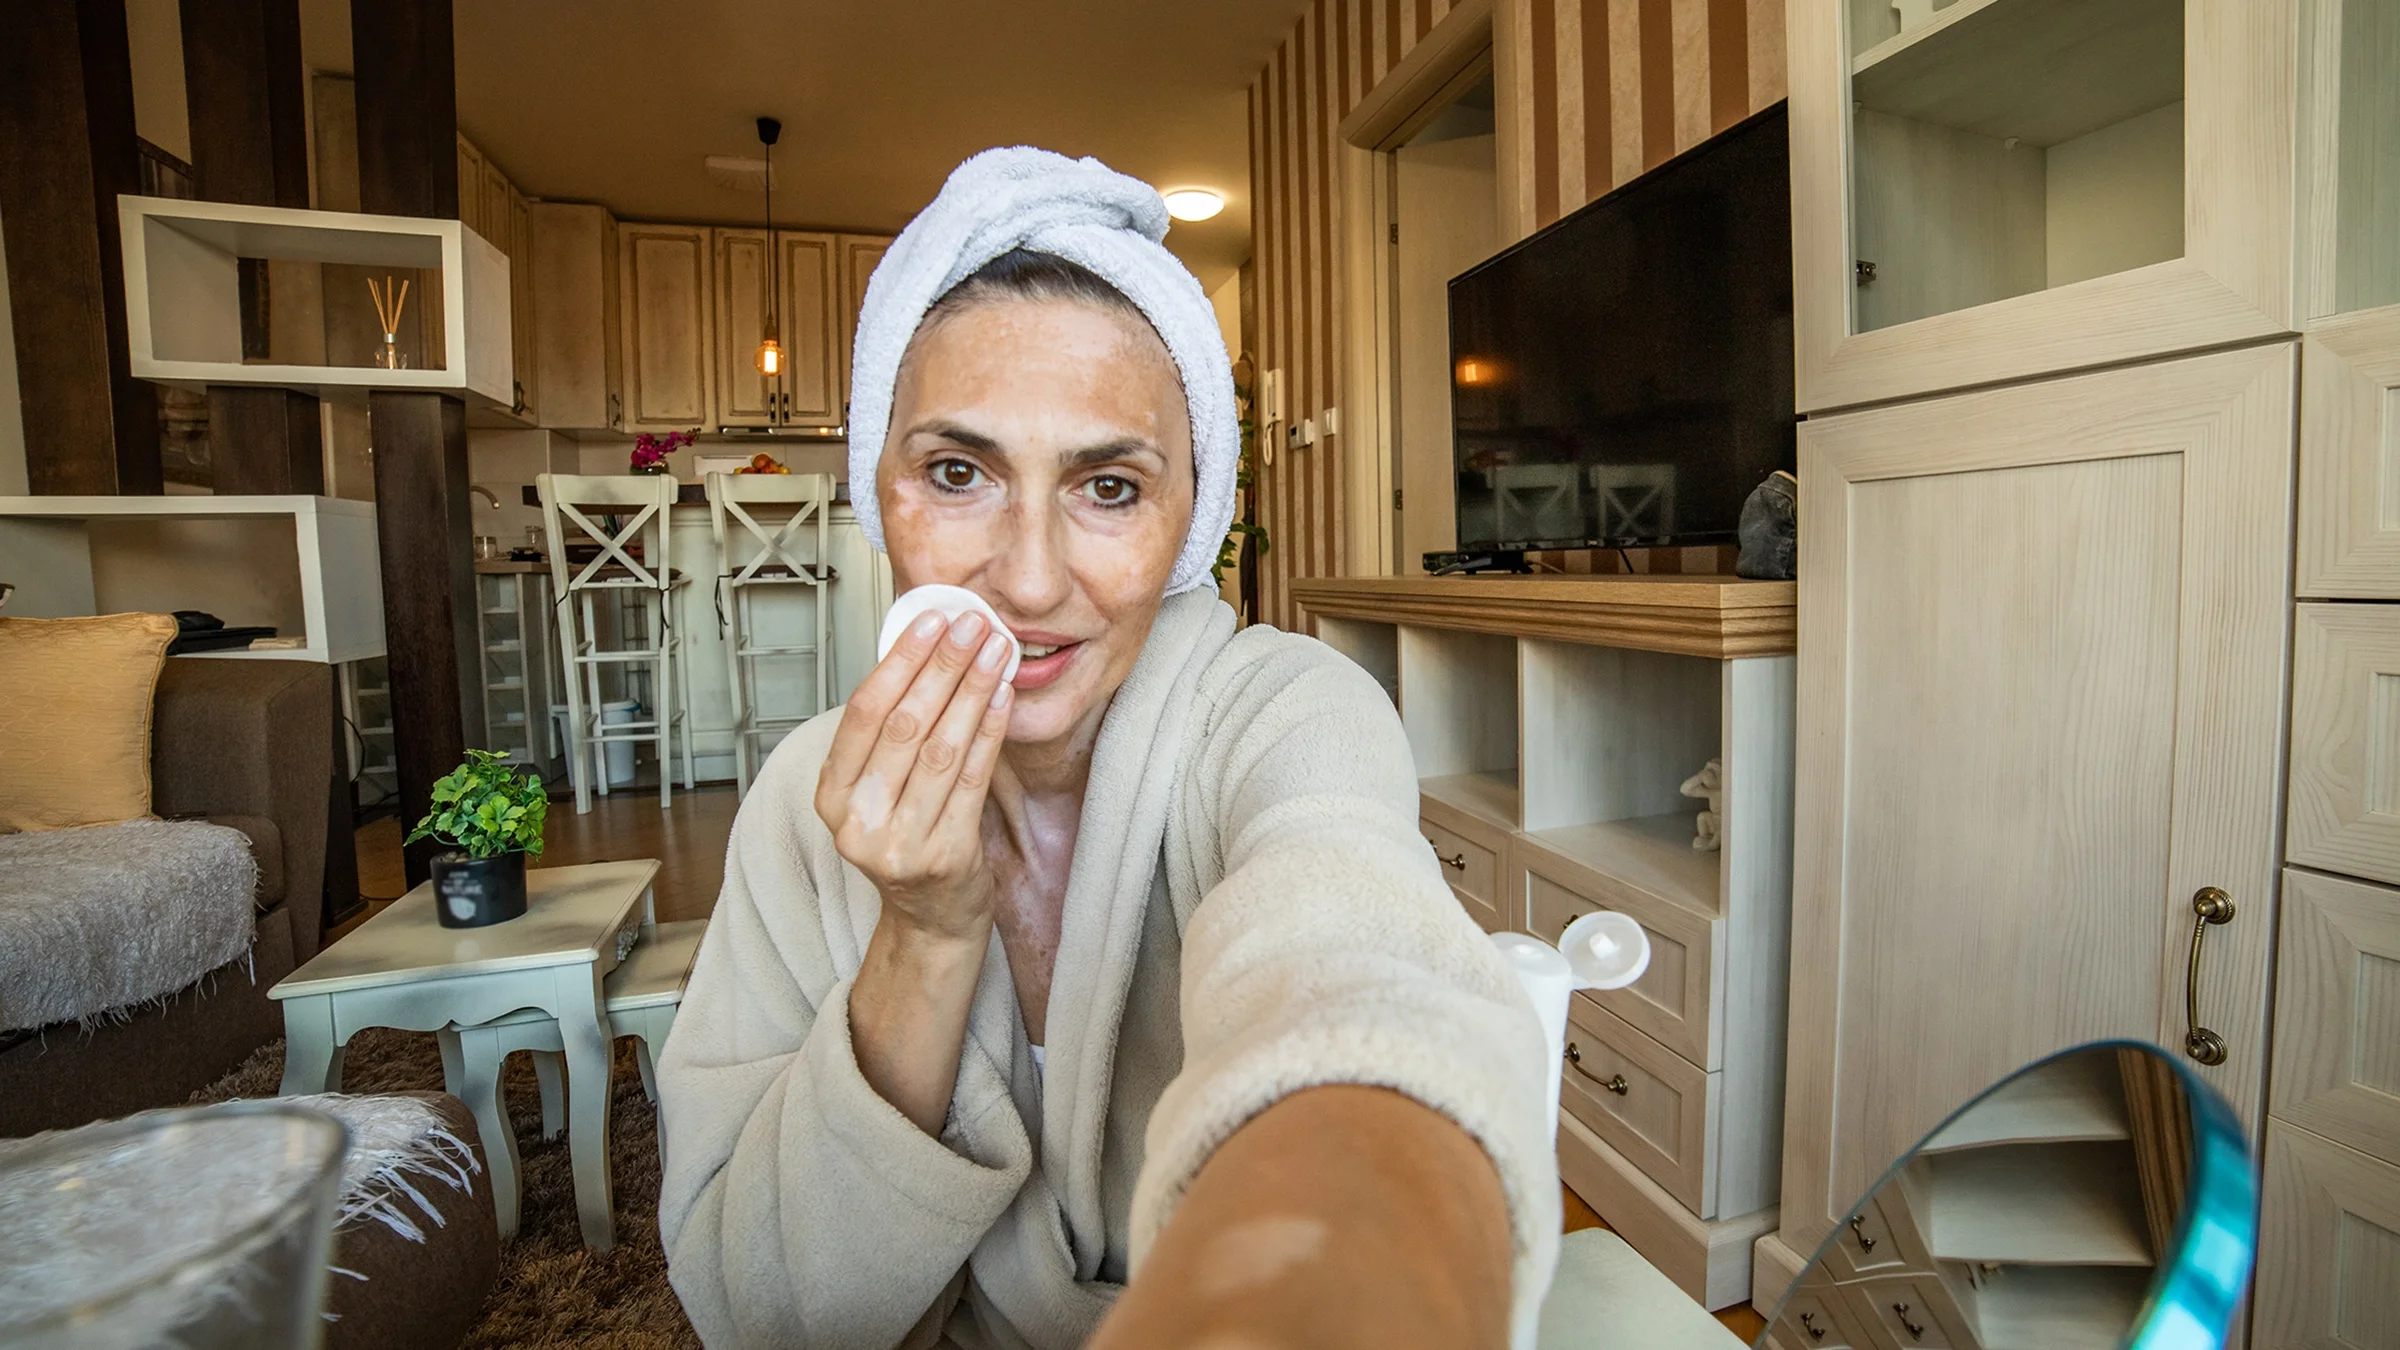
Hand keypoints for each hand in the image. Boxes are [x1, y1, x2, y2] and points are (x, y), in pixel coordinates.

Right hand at [815, 608, 1015, 943]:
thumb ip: (891, 732)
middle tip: (971, 624)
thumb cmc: (909, 839)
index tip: (930, 619)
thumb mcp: (880, 789)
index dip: (899, 661)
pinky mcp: (945, 856)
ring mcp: (900, 843)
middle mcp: (857, 821)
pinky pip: (973, 779)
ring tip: (996, 650)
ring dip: (972, 690)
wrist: (932, 919)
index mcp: (831, 795)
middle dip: (942, 666)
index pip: (864, 712)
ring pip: (941, 749)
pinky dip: (990, 730)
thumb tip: (924, 648)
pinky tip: (1003, 696)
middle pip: (904, 725)